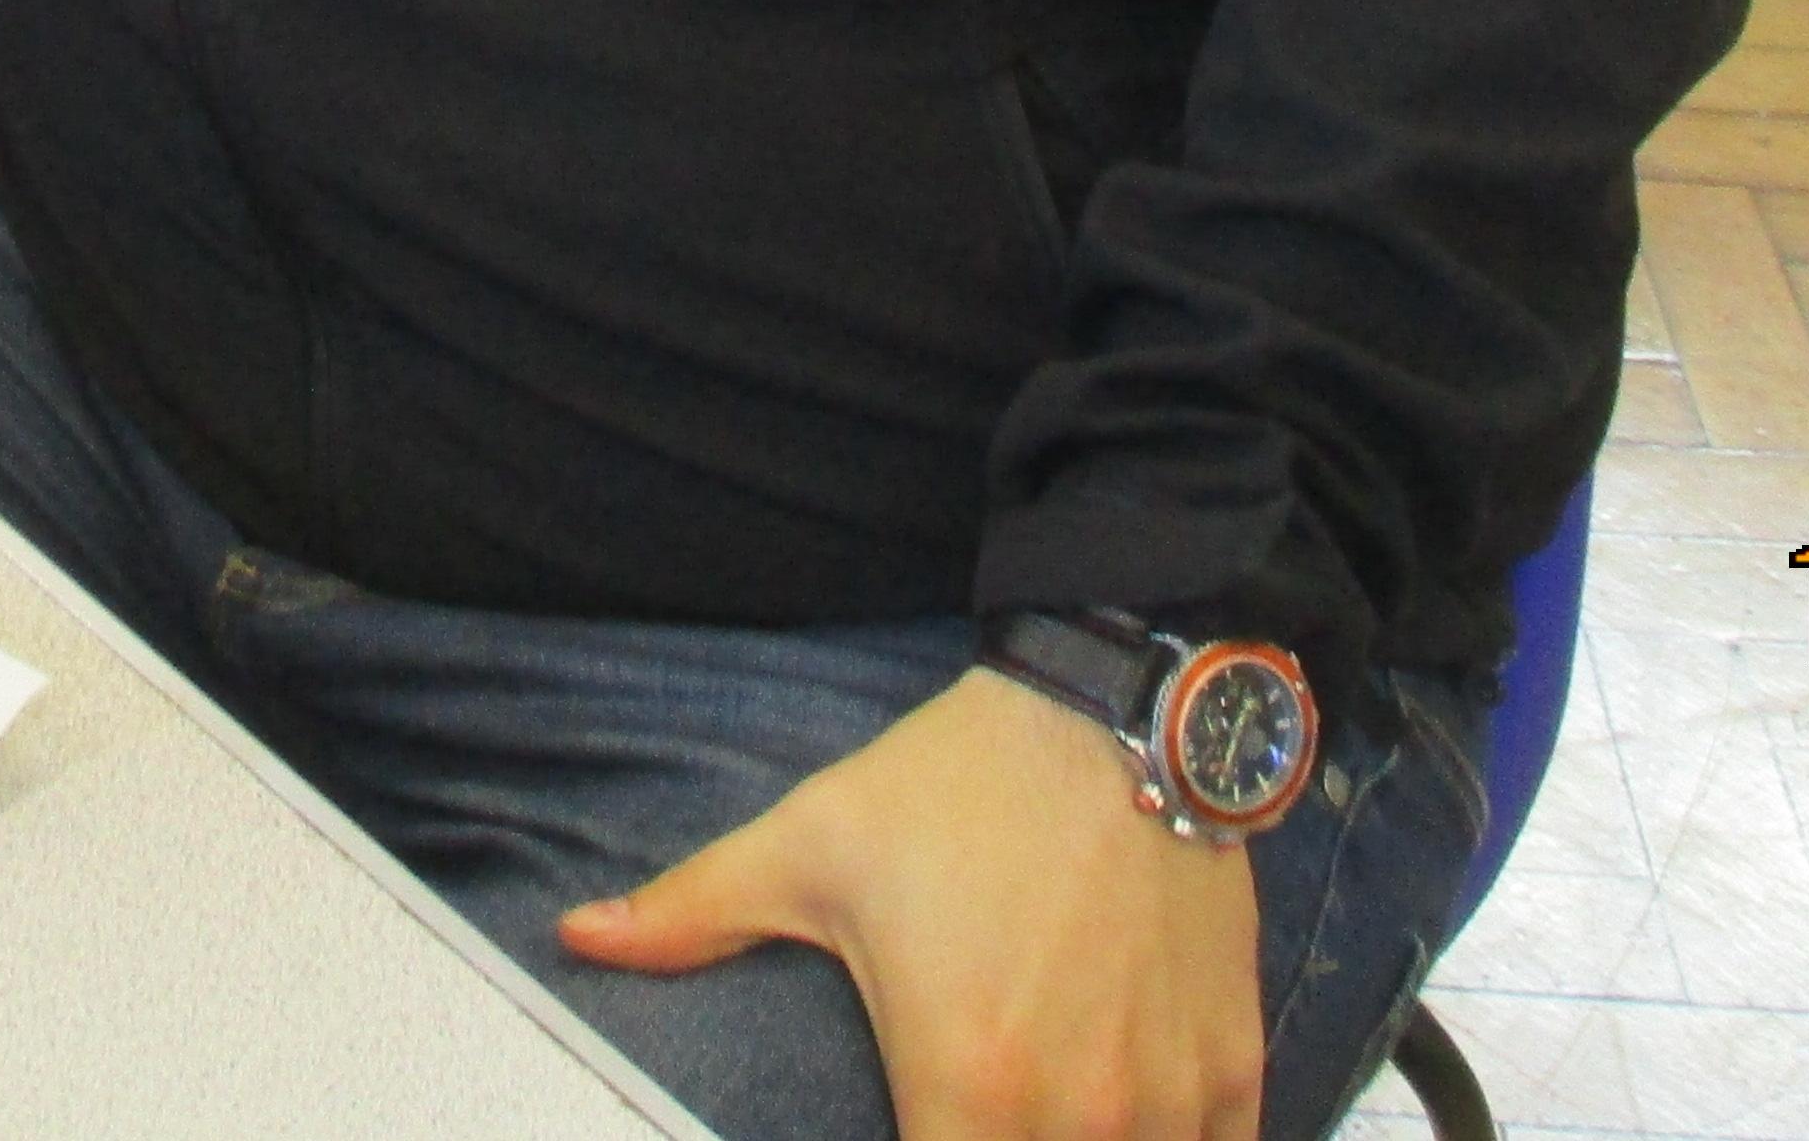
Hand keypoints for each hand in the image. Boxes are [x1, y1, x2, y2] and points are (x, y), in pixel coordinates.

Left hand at [558, 671, 1268, 1140]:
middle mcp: (1078, 1113)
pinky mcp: (1231, 1066)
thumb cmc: (959, 783)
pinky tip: (1122, 1123)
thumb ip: (691, 914)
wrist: (1117, 709)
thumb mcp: (808, 845)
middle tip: (961, 1118)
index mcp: (965, 1087)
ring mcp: (1165, 1097)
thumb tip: (577, 935)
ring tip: (1034, 1114)